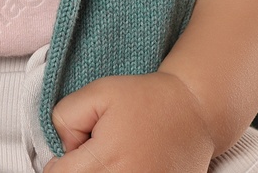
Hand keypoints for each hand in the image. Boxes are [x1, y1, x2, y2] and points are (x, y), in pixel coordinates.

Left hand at [41, 69, 216, 171]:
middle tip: (96, 153)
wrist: (195, 112)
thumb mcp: (97, 92)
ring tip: (113, 160)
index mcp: (107, 160)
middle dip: (79, 171)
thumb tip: (64, 148)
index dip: (61, 162)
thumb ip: (65, 117)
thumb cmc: (147, 100)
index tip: (78, 148)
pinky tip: (130, 165)